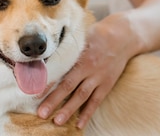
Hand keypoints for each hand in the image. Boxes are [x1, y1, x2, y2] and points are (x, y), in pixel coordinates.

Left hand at [37, 13, 136, 128]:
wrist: (124, 37)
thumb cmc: (98, 34)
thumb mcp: (81, 36)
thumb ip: (67, 48)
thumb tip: (47, 57)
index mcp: (80, 55)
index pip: (61, 70)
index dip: (48, 82)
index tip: (35, 92)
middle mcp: (89, 67)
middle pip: (69, 86)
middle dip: (54, 100)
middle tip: (41, 113)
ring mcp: (99, 77)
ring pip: (82, 96)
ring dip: (69, 110)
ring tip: (57, 121)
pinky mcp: (107, 84)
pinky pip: (96, 101)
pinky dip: (88, 113)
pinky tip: (79, 124)